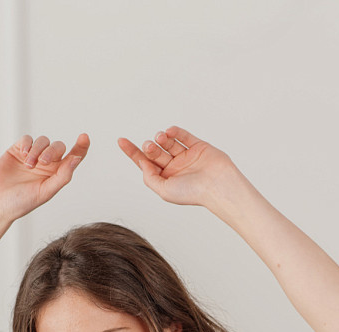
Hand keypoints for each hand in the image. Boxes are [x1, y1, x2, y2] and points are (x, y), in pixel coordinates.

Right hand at [0, 133, 89, 223]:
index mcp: (56, 175)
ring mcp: (31, 157)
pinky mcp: (17, 151)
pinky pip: (27, 139)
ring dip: (37, 150)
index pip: (73, 157)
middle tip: (42, 163)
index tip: (85, 137)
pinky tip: (23, 155)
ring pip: (42, 141)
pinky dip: (27, 144)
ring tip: (28, 165)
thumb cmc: (21, 203)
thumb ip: (63, 176)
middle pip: (58, 147)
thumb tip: (76, 159)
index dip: (81, 147)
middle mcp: (46, 165)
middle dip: (52, 151)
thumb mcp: (45, 192)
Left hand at [118, 126, 236, 207]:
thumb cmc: (192, 193)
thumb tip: (143, 163)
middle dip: (149, 147)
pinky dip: (175, 131)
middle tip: (149, 145)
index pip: (145, 163)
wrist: (217, 186)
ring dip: (160, 138)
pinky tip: (169, 132)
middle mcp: (175, 168)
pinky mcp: (198, 146)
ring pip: (168, 143)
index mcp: (166, 179)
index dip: (133, 152)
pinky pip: (183, 136)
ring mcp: (186, 156)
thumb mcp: (164, 190)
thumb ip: (150, 177)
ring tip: (160, 138)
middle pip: (155, 152)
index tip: (121, 140)